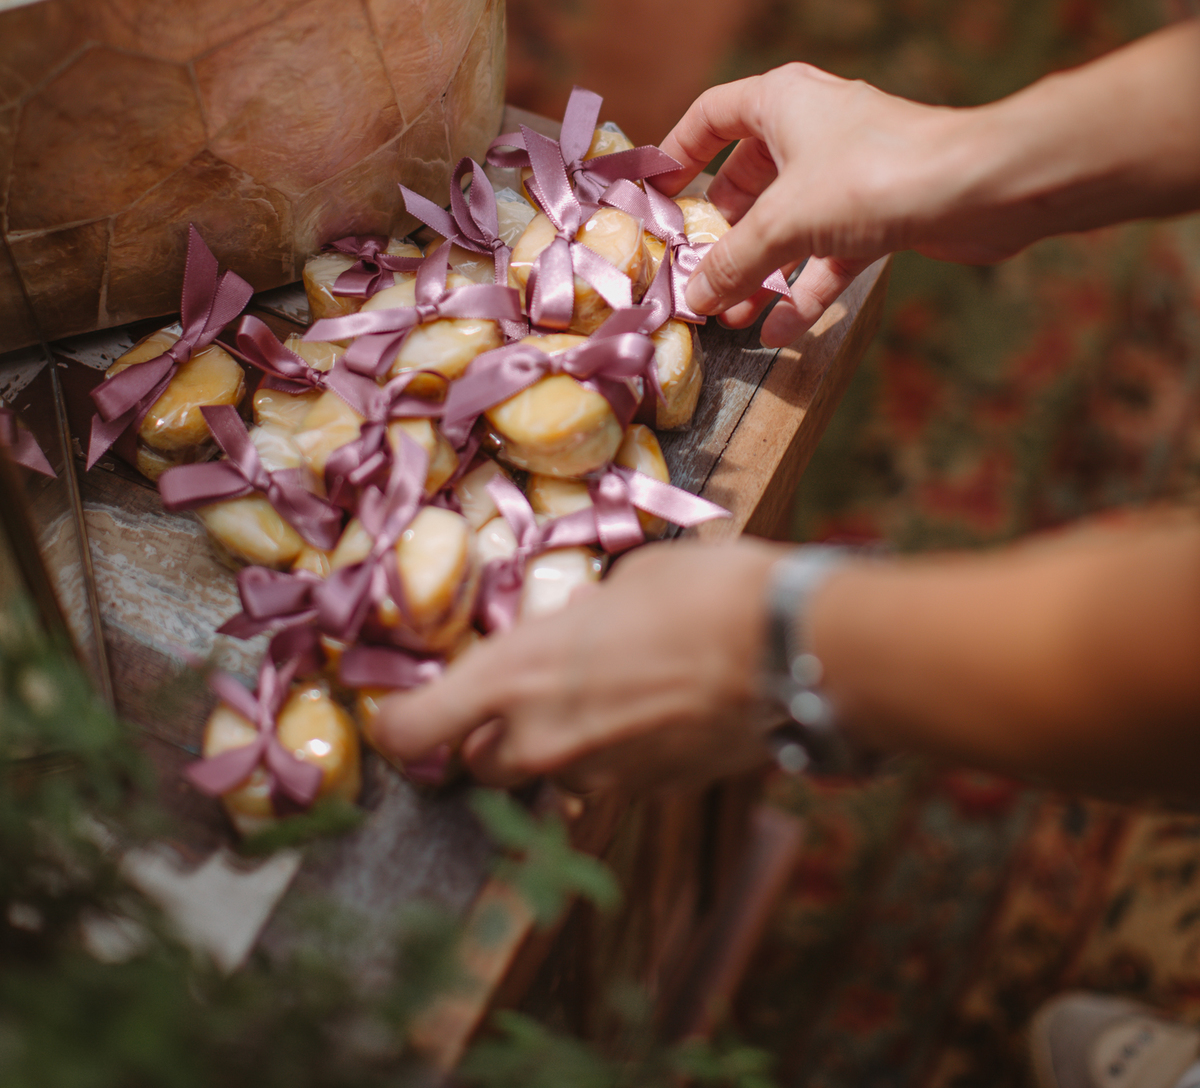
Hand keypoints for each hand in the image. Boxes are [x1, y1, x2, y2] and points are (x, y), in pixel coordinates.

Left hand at [370, 540, 779, 792]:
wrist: (788, 647)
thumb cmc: (698, 591)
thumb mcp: (620, 583)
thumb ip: (577, 620)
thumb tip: (579, 623)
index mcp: (515, 675)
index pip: (413, 733)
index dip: (399, 727)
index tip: (406, 707)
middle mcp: (541, 740)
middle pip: (479, 762)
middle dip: (490, 733)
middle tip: (524, 688)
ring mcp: (597, 777)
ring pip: (548, 775)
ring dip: (559, 744)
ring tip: (607, 691)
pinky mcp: (649, 793)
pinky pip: (607, 778)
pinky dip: (615, 753)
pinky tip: (654, 707)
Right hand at [657, 63, 1018, 344]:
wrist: (980, 189)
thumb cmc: (872, 177)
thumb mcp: (784, 221)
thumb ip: (733, 262)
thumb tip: (693, 298)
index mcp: (782, 101)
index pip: (711, 115)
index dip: (678, 152)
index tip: (656, 195)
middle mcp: (813, 127)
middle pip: (748, 178)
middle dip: (722, 232)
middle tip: (695, 272)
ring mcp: (849, 171)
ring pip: (789, 220)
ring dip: (761, 268)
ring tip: (731, 315)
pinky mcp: (881, 210)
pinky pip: (828, 249)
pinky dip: (806, 284)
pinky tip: (783, 328)